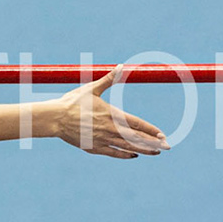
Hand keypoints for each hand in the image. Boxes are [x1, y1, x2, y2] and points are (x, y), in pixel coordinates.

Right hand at [48, 70, 168, 158]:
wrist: (55, 119)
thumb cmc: (72, 102)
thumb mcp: (92, 89)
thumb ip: (109, 79)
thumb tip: (120, 66)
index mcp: (112, 115)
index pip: (137, 124)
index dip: (151, 130)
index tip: (163, 134)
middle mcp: (110, 129)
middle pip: (136, 138)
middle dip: (153, 143)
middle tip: (168, 147)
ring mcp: (102, 140)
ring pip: (128, 147)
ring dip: (144, 150)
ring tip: (156, 152)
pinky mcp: (94, 148)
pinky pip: (114, 153)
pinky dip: (125, 155)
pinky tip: (134, 155)